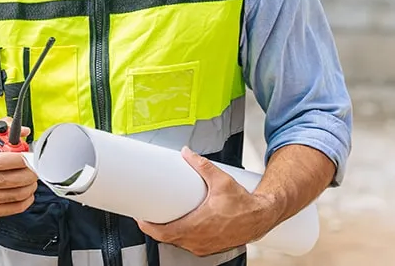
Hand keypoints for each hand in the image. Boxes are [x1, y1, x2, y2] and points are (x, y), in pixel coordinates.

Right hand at [0, 119, 37, 219]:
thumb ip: (4, 127)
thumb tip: (23, 131)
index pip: (2, 161)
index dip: (21, 159)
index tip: (31, 156)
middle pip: (10, 180)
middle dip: (30, 173)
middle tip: (36, 167)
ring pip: (15, 195)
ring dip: (30, 186)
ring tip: (32, 178)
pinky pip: (14, 208)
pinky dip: (26, 200)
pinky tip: (27, 191)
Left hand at [137, 147, 275, 256]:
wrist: (260, 217)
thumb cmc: (243, 203)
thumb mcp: (220, 180)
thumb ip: (201, 164)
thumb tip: (187, 153)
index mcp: (198, 225)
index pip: (165, 233)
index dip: (149, 227)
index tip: (140, 218)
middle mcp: (199, 240)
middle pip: (168, 238)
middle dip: (155, 228)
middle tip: (146, 215)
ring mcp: (204, 246)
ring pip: (178, 243)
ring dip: (168, 233)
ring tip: (159, 219)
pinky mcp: (209, 247)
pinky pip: (188, 245)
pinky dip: (180, 237)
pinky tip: (178, 227)